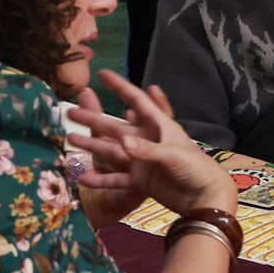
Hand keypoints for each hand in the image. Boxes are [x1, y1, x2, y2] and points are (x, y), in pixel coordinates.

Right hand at [67, 70, 236, 216]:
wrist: (203, 198)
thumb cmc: (195, 169)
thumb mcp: (172, 155)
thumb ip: (147, 150)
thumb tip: (122, 143)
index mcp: (160, 127)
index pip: (137, 102)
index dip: (120, 87)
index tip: (102, 74)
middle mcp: (148, 141)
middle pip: (116, 128)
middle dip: (94, 120)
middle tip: (70, 112)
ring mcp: (142, 161)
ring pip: (112, 151)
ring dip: (92, 146)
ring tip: (70, 139)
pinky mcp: (140, 180)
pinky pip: (116, 178)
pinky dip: (100, 179)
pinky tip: (82, 177)